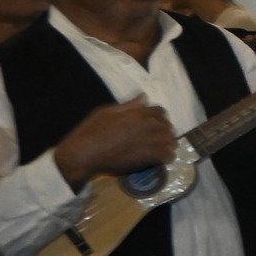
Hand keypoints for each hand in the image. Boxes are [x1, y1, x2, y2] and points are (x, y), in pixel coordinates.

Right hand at [52, 97, 178, 187]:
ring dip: (168, 143)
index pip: (160, 111)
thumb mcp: (106, 112)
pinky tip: (162, 158)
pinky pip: (167, 156)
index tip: (155, 122)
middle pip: (167, 126)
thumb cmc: (91, 131)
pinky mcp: (147, 157)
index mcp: (138, 113)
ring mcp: (149, 142)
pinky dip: (167, 156)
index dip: (159, 116)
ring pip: (170, 141)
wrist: (85, 154)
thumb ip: (128, 105)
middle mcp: (147, 126)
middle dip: (164, 130)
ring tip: (163, 147)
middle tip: (159, 136)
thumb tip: (144, 97)